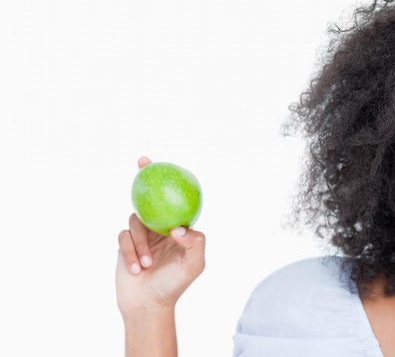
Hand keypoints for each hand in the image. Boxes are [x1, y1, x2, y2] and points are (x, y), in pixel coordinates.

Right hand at [116, 156, 205, 316]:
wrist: (148, 306)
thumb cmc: (174, 285)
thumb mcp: (194, 264)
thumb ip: (195, 243)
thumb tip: (178, 227)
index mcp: (177, 228)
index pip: (174, 199)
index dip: (169, 179)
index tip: (164, 163)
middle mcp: (160, 227)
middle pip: (150, 198)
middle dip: (144, 177)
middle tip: (142, 163)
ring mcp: (142, 235)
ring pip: (135, 222)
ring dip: (140, 244)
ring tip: (147, 265)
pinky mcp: (125, 245)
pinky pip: (123, 239)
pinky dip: (130, 253)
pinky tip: (136, 269)